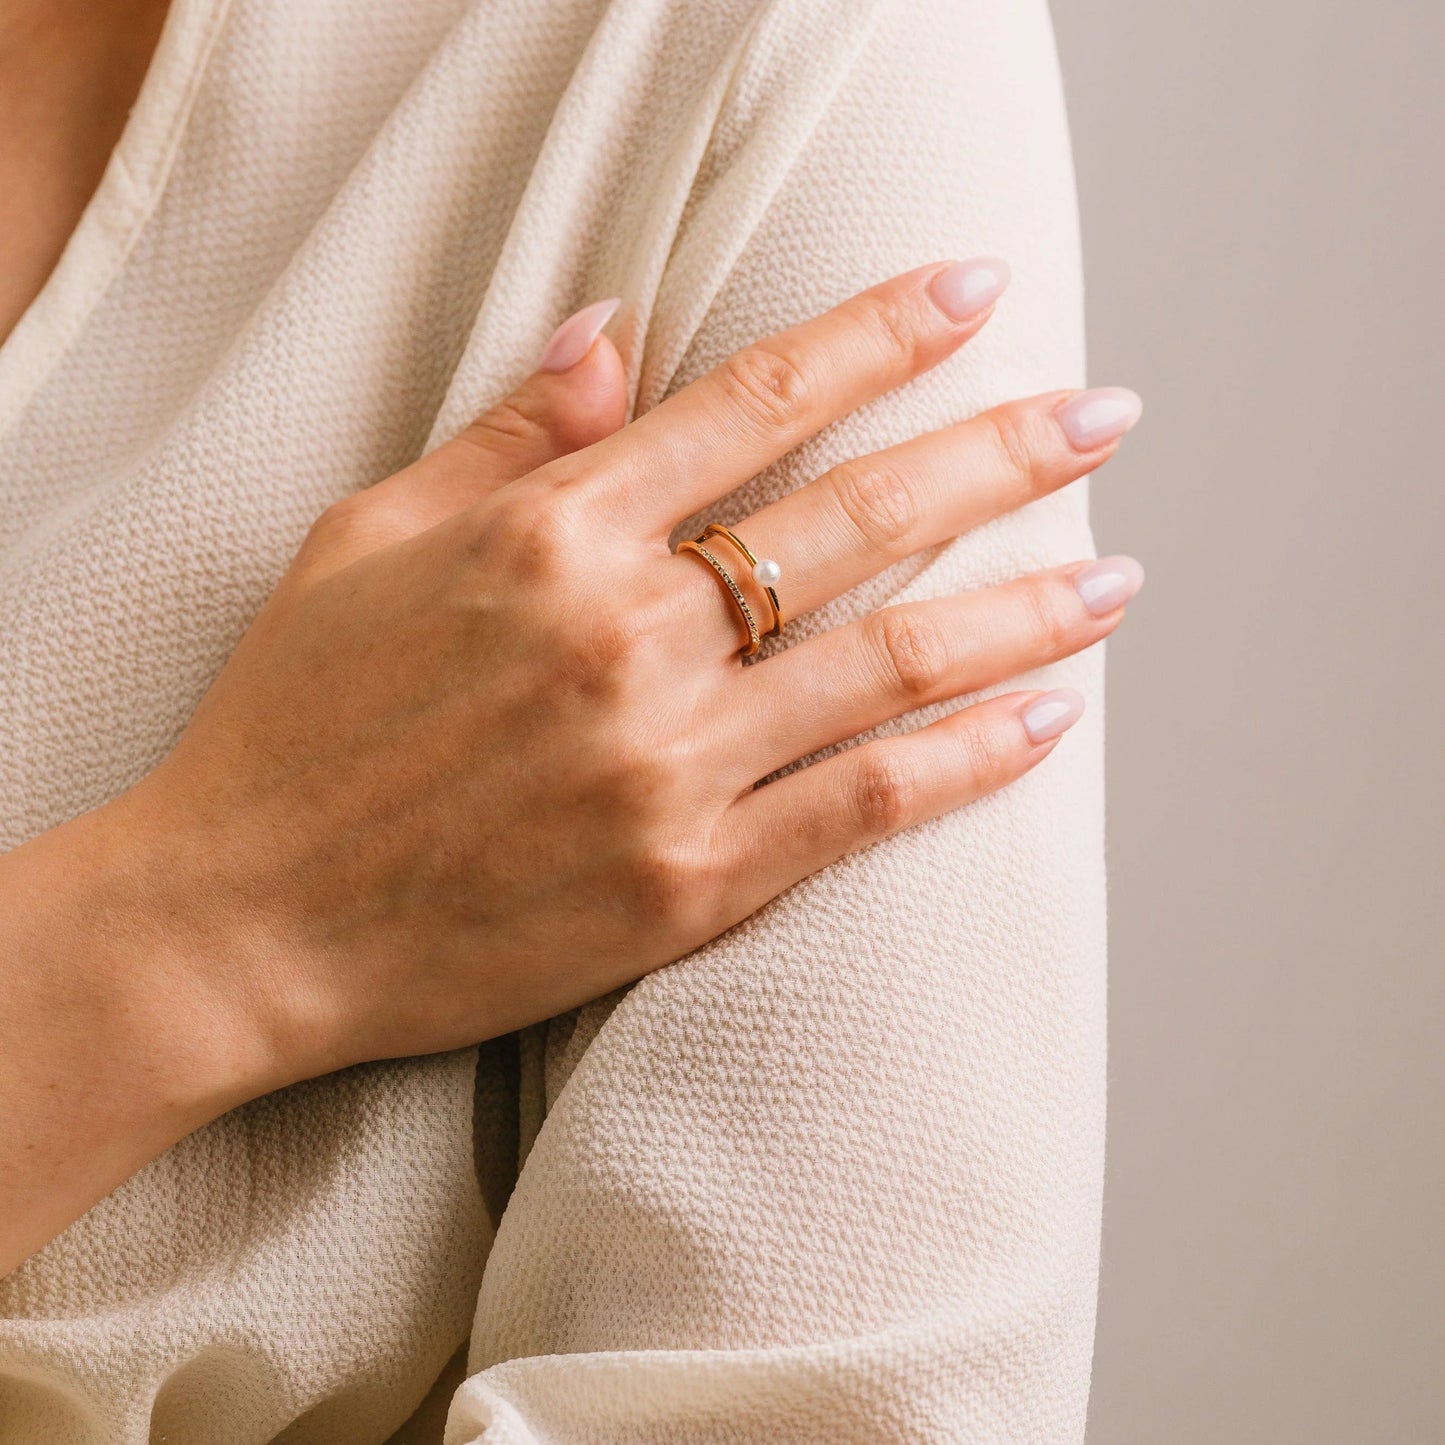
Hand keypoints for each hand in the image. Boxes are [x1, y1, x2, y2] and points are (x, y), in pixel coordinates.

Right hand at [129, 259, 1142, 1084]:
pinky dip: (964, 761)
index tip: (972, 292)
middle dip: (998, 452)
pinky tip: (1045, 717)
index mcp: (548, 537)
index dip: (877, 335)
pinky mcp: (685, 884)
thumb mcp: (363, 541)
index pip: (755, 403)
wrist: (244, 920)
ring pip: (889, 664)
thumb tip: (613, 336)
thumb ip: (503, 438)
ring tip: (1118, 574)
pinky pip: (862, 808)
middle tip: (1102, 413)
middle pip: (857, 520)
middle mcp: (626, 639)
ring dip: (1022, 609)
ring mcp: (666, 768)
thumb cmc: (293, 725)